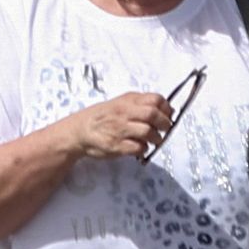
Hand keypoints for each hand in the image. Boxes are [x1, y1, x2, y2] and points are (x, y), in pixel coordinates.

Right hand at [55, 90, 174, 162]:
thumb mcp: (119, 103)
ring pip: (148, 132)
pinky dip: (144, 149)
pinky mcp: (117, 146)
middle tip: (165, 129)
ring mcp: (120, 130)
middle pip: (153, 114)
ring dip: (157, 138)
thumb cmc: (102, 117)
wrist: (79, 131)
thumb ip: (139, 103)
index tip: (168, 114)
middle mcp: (124, 113)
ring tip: (155, 140)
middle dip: (165, 123)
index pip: (155, 99)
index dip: (166, 108)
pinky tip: (141, 148)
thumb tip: (165, 108)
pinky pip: (138, 148)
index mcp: (127, 101)